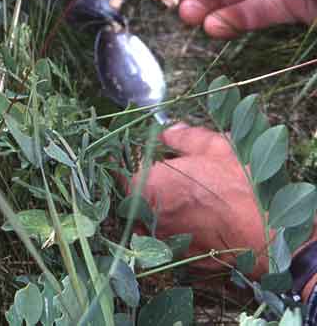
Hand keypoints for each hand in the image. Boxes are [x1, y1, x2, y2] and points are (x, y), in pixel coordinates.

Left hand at [131, 123, 267, 275]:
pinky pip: (165, 238)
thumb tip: (168, 132)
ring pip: (147, 219)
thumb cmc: (240, 186)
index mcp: (149, 186)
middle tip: (165, 172)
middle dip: (143, 183)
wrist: (270, 235)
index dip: (130, 160)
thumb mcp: (214, 147)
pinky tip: (193, 217)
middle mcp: (148, 218)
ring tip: (181, 196)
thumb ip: (183, 137)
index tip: (138, 154)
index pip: (122, 171)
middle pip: (132, 196)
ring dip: (155, 207)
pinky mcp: (179, 259)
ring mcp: (162, 242)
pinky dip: (172, 227)